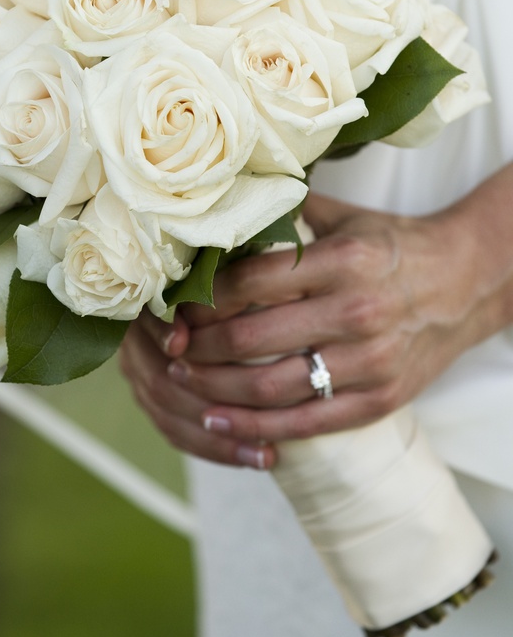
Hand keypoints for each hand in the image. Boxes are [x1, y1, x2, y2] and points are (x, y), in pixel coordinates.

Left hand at [120, 166, 512, 466]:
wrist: (468, 282)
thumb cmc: (394, 246)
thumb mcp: (344, 219)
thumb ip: (285, 214)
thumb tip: (218, 208)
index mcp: (342, 260)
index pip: (250, 283)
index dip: (202, 300)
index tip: (173, 307)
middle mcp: (356, 311)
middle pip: (251, 338)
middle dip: (198, 348)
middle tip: (168, 350)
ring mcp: (370, 361)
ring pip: (272, 386)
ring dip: (216, 390)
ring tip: (183, 384)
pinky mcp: (380, 399)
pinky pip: (307, 421)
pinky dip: (257, 427)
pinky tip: (221, 422)